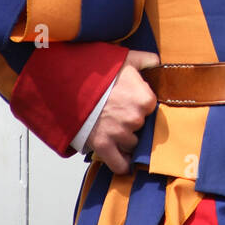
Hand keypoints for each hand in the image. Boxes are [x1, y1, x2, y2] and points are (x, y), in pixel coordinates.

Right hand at [86, 49, 159, 173]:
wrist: (66, 85)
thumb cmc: (97, 73)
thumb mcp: (126, 59)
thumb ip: (147, 60)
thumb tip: (159, 63)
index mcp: (145, 99)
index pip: (152, 109)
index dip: (142, 107)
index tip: (133, 103)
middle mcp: (135, 119)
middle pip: (143, 128)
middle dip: (134, 123)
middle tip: (120, 114)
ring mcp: (119, 133)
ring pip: (132, 144)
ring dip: (125, 140)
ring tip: (113, 128)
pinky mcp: (103, 146)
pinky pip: (120, 164)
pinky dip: (123, 165)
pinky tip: (124, 161)